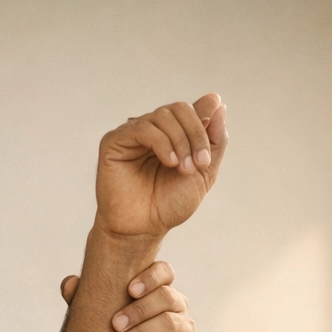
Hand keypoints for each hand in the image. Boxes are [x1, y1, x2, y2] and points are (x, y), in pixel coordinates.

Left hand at [61, 261, 193, 331]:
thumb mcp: (102, 319)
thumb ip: (87, 299)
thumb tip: (69, 283)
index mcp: (160, 290)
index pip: (165, 272)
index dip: (151, 277)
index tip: (129, 290)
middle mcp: (177, 306)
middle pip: (166, 297)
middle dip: (138, 310)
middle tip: (114, 324)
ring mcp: (185, 328)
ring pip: (167, 323)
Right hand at [94, 94, 228, 238]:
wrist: (143, 229)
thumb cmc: (169, 205)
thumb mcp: (204, 172)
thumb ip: (214, 140)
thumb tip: (217, 102)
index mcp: (172, 134)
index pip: (191, 110)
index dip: (205, 121)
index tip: (210, 149)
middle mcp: (152, 129)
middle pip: (179, 108)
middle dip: (196, 133)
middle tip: (201, 163)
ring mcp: (132, 133)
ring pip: (162, 115)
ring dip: (181, 141)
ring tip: (184, 168)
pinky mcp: (114, 141)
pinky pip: (142, 128)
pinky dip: (161, 142)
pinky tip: (169, 162)